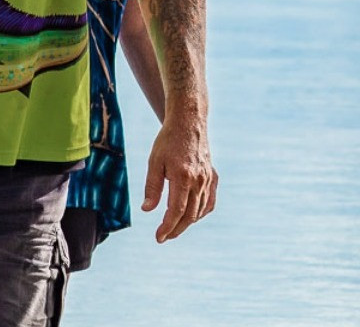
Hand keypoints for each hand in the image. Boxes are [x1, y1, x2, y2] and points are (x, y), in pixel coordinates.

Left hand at [142, 119, 216, 241]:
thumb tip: (147, 209)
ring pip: (201, 210)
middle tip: (164, 236)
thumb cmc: (168, 140)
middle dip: (176, 229)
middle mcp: (199, 180)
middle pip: (190, 215)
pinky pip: (210, 201)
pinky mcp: (212, 176)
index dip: (167, 227)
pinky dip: (202, 212)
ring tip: (174, 227)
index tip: (159, 238)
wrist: (189, 122)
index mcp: (183, 177)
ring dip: (188, 222)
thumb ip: (152, 187)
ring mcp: (208, 179)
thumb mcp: (154, 162)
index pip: (176, 211)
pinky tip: (192, 215)